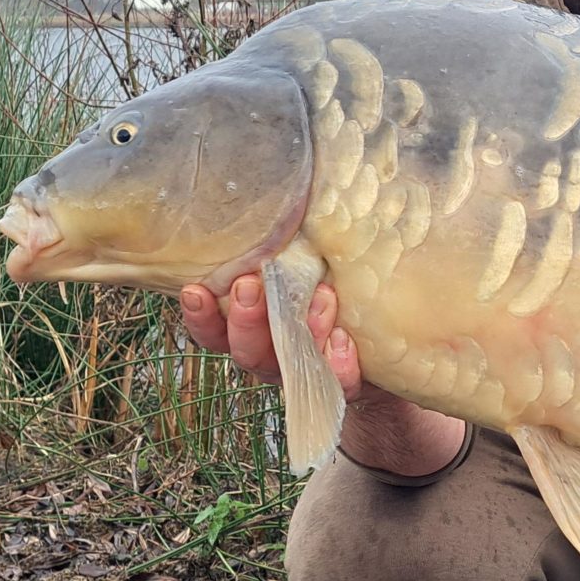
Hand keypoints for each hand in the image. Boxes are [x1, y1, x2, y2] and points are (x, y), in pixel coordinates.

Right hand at [179, 275, 465, 476]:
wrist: (387, 355)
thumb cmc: (334, 298)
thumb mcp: (307, 271)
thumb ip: (289, 252)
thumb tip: (285, 194)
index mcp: (254, 331)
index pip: (214, 329)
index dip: (200, 314)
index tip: (193, 287)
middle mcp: (275, 356)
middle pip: (245, 349)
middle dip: (245, 317)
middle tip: (250, 284)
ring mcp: (309, 374)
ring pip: (289, 365)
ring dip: (301, 332)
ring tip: (320, 297)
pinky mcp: (347, 386)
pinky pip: (339, 383)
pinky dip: (339, 363)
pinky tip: (343, 340)